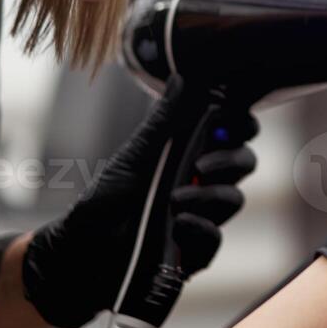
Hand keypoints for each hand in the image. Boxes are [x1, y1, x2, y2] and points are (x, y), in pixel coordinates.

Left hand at [21, 78, 258, 327]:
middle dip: (231, 160)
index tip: (230, 120)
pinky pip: (216, 239)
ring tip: (174, 199)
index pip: (234, 133)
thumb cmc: (104, 200)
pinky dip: (200, 229)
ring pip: (234, 200)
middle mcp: (202, 183)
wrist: (82, 252)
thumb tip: (183, 75)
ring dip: (209, 195)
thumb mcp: (135, 155)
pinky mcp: (195, 252)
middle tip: (202, 163)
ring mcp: (202, 218)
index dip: (241, 123)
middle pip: (244, 163)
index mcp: (190, 153)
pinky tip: (178, 224)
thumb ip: (164, 121)